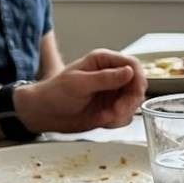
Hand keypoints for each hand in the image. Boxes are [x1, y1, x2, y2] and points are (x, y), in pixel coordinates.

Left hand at [14, 50, 146, 133]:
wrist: (45, 113)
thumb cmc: (55, 93)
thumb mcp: (79, 84)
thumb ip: (106, 78)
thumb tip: (129, 72)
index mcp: (103, 61)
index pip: (133, 64)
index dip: (138, 78)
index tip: (135, 93)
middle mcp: (112, 75)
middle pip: (138, 85)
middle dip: (130, 101)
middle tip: (116, 112)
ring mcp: (114, 92)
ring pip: (134, 102)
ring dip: (123, 113)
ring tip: (105, 117)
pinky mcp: (113, 107)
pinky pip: (127, 115)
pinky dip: (118, 121)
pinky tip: (103, 121)